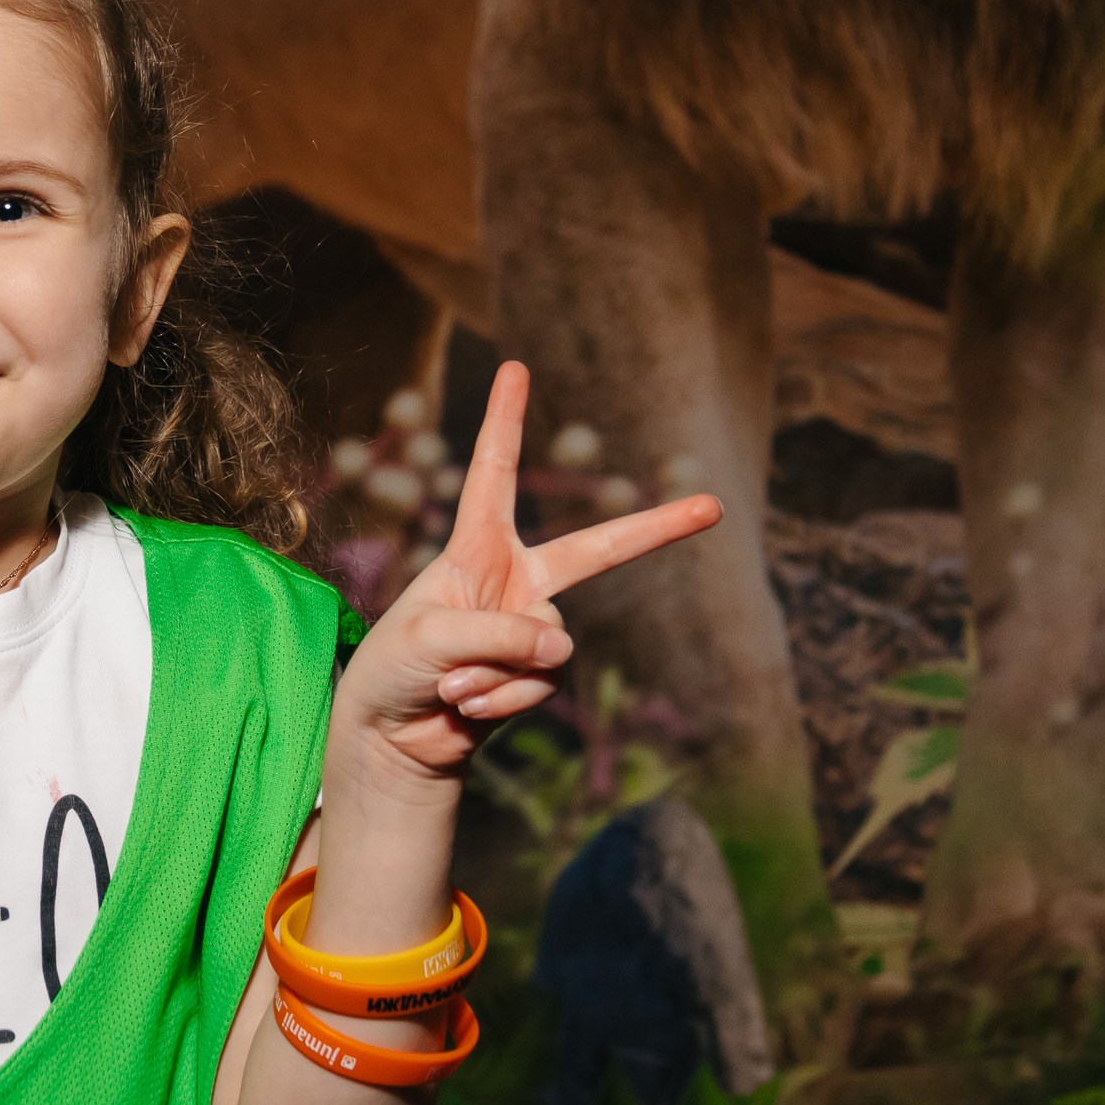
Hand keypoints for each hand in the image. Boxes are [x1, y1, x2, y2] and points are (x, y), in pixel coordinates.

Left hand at [336, 361, 719, 779]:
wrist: (389, 736)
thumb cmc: (391, 670)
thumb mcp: (428, 638)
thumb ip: (497, 634)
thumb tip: (559, 647)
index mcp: (475, 548)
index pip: (495, 473)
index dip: (505, 420)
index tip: (515, 368)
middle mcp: (514, 580)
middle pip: (597, 551)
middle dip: (655, 529)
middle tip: (714, 506)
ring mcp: (531, 630)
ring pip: (549, 645)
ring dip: (494, 672)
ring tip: (450, 685)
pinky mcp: (537, 676)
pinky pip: (541, 684)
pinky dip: (501, 699)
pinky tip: (466, 708)